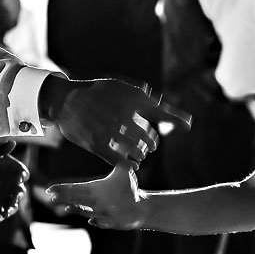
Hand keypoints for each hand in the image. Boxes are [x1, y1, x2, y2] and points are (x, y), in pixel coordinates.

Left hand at [0, 148, 27, 219]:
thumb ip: (1, 149)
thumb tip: (11, 143)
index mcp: (16, 171)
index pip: (24, 174)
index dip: (23, 175)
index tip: (20, 176)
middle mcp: (15, 185)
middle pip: (20, 191)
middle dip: (19, 194)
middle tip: (16, 193)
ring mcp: (7, 196)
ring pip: (13, 204)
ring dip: (11, 207)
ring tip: (6, 211)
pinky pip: (1, 212)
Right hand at [38, 76, 189, 167]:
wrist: (67, 100)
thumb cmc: (96, 93)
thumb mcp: (119, 86)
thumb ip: (141, 95)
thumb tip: (158, 100)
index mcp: (130, 100)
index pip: (159, 111)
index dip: (176, 118)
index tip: (188, 125)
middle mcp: (123, 115)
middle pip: (148, 137)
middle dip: (151, 143)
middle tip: (150, 146)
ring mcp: (110, 130)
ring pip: (135, 150)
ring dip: (140, 154)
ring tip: (140, 155)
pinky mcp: (96, 143)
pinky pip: (117, 160)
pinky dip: (127, 165)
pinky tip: (132, 167)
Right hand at [42, 163, 141, 230]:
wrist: (140, 205)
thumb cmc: (129, 189)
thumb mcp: (124, 172)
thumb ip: (119, 160)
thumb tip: (118, 145)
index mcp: (94, 189)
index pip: (75, 188)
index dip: (62, 188)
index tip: (50, 189)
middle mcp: (94, 201)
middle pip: (76, 199)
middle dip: (65, 199)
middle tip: (53, 198)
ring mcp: (101, 212)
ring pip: (85, 211)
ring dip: (77, 210)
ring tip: (68, 208)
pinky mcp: (111, 221)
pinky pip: (102, 222)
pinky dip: (97, 221)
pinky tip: (92, 220)